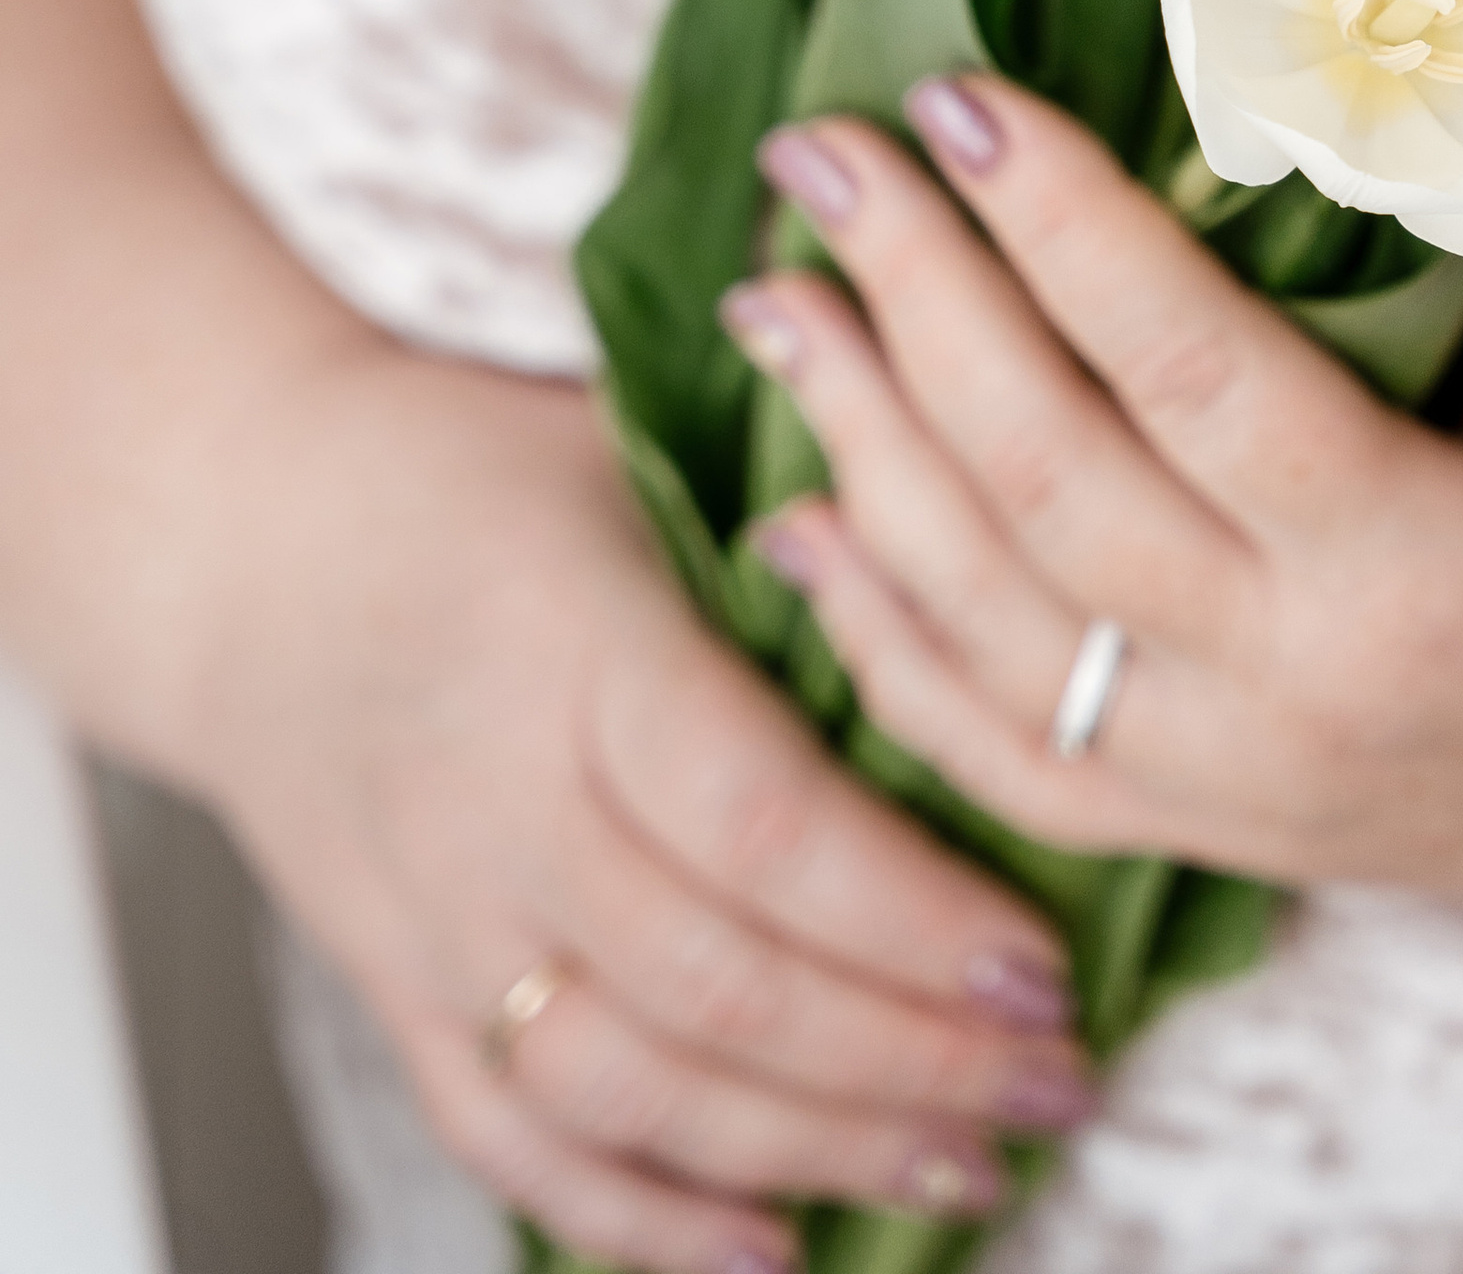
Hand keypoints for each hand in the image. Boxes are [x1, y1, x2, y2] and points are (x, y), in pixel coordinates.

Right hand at [195, 339, 1098, 1270]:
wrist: (238, 536)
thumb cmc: (469, 469)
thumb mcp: (628, 435)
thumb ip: (793, 496)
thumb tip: (997, 516)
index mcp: (579, 645)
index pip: (760, 821)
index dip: (907, 915)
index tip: (1040, 966)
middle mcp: (499, 798)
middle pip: (719, 982)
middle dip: (908, 1061)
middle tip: (1058, 1083)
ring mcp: (436, 913)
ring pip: (634, 1087)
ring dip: (816, 1152)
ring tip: (971, 1169)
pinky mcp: (393, 989)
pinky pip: (514, 1140)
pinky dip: (642, 1220)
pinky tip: (772, 1247)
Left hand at [725, 80, 1462, 930]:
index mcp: (1418, 584)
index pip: (1193, 385)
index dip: (1063, 235)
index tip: (956, 98)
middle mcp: (1292, 703)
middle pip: (1045, 492)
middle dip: (912, 308)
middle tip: (817, 154)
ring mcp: (1232, 788)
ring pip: (986, 627)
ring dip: (858, 452)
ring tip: (774, 294)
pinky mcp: (1208, 829)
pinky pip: (1000, 754)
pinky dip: (878, 644)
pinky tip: (798, 527)